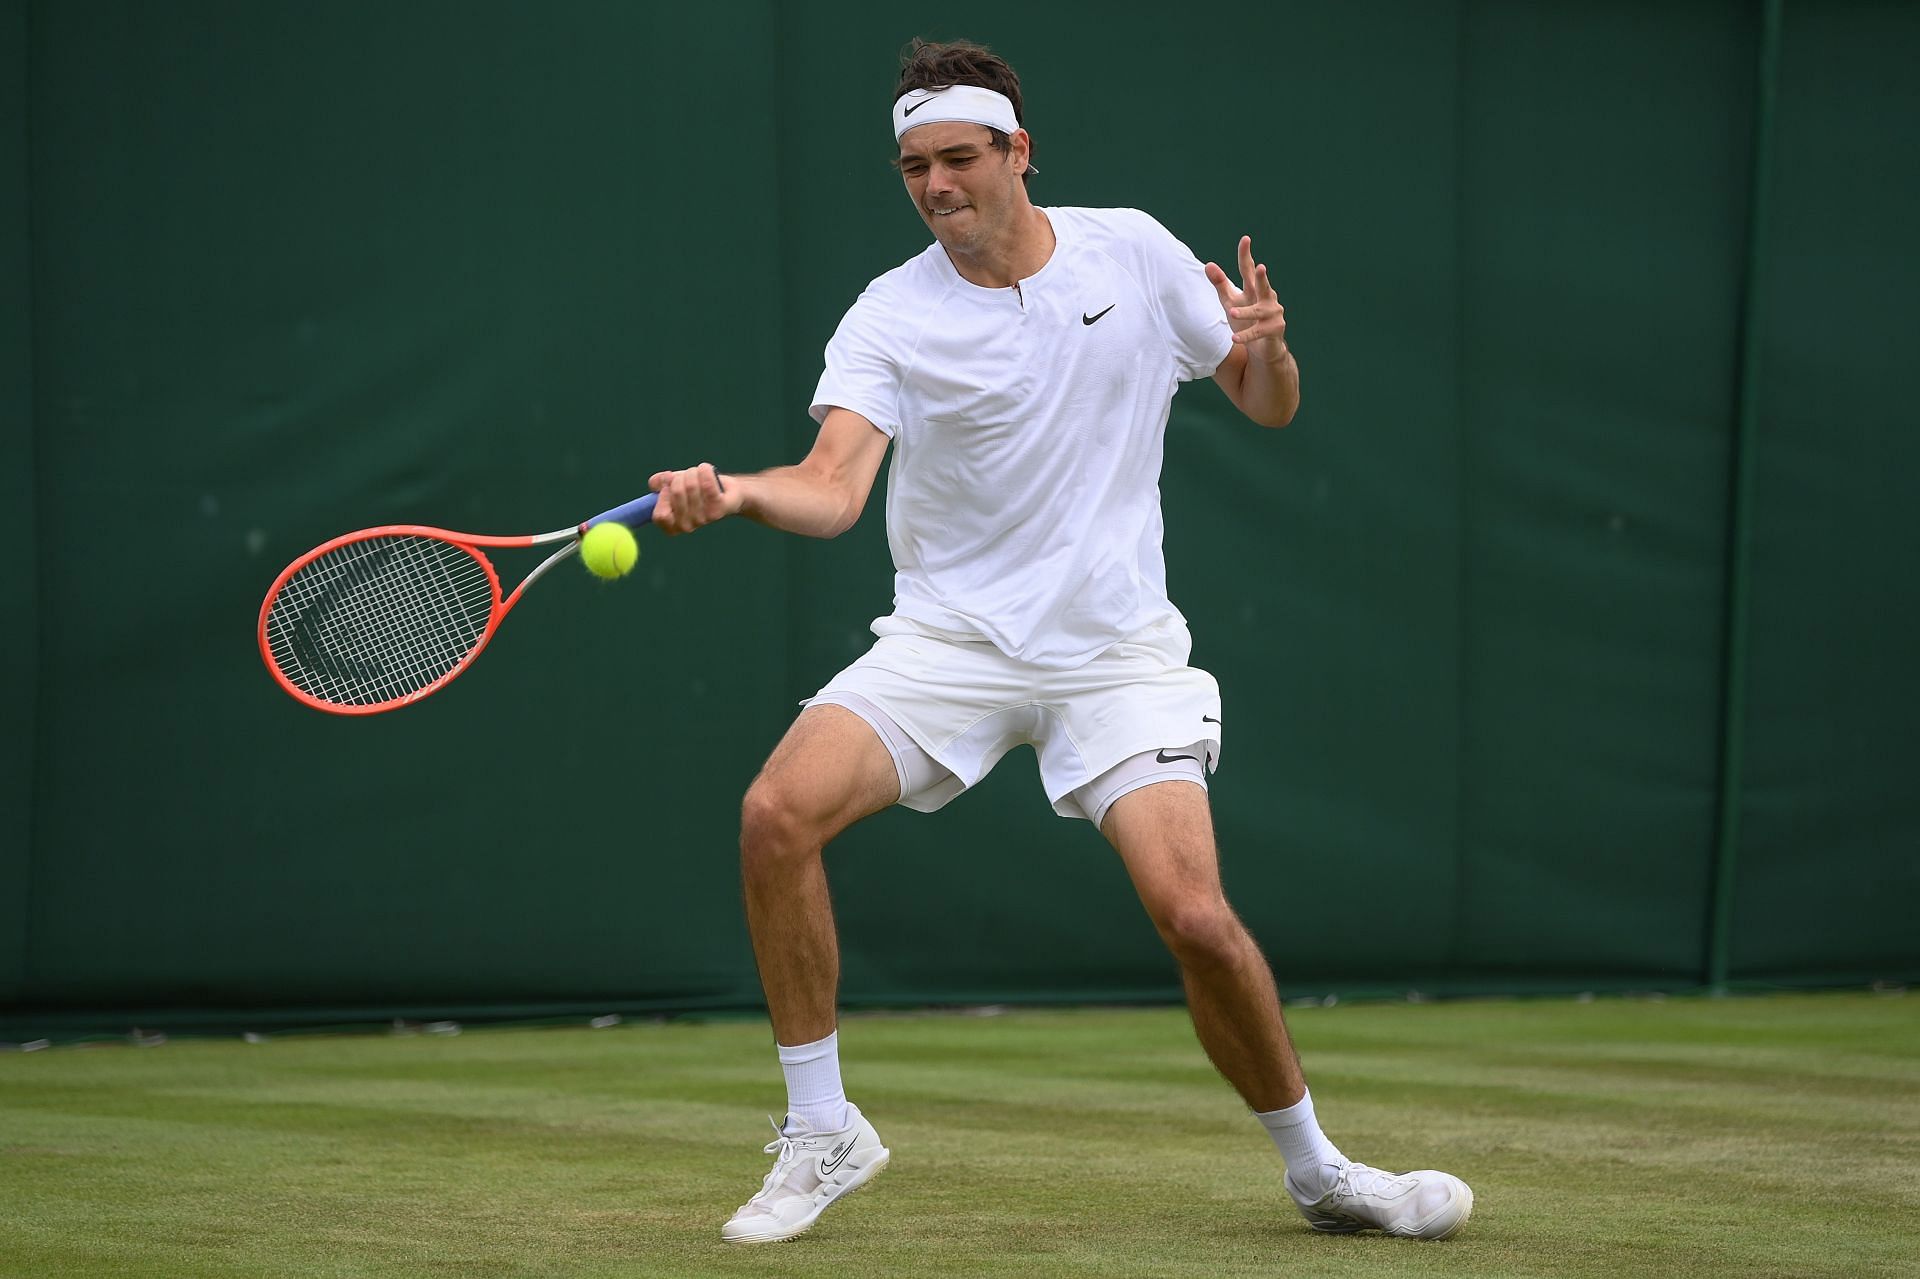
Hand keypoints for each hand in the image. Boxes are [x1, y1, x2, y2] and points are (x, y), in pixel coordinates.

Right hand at [648, 462, 736, 533]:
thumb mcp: (673, 485)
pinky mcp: (717, 510)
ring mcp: (703, 520)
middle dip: (679, 477)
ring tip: (697, 473)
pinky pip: (707, 486)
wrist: (725, 491)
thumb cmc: (695, 489)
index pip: (660, 516)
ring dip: (692, 472)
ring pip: (691, 486)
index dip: (662, 496)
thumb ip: (659, 484)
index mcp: (672, 526)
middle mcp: (686, 527)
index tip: (667, 485)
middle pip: (676, 493)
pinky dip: (705, 472)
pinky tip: (705, 468)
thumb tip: (655, 483)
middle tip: (686, 475)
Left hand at [1204, 235, 1288, 364]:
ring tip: (1232, 312)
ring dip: (1245, 312)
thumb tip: (1208, 264)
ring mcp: (1273, 313)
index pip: (1248, 269)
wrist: (1262, 347)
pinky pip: (1257, 332)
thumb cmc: (1246, 320)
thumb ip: (1221, 284)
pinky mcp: (1275, 329)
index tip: (1245, 239)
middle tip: (1260, 267)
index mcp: (1254, 288)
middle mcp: (1267, 297)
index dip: (1246, 255)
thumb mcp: (1231, 301)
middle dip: (1262, 277)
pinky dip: (1245, 335)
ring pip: (1257, 311)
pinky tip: (1234, 338)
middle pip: (1262, 286)